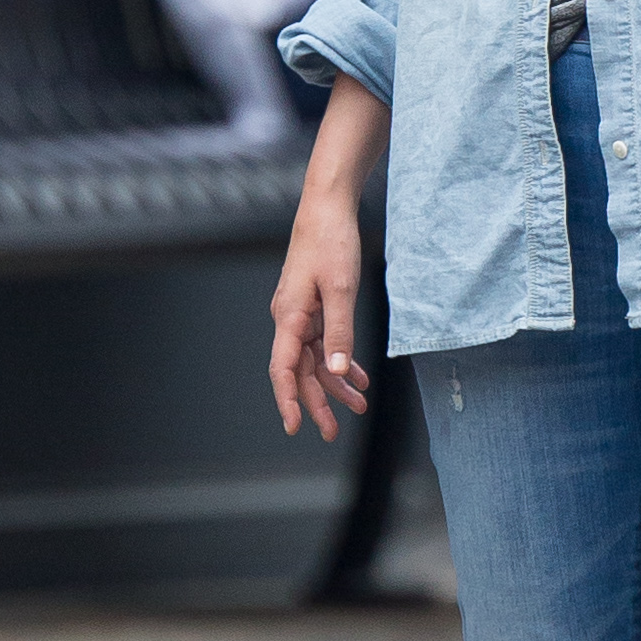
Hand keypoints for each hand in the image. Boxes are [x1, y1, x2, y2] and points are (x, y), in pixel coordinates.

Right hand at [269, 182, 372, 440]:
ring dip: (334, 384)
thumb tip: (336, 370)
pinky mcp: (314, 306)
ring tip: (357, 407)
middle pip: (300, 371)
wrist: (328, 208)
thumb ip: (340, 331)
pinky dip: (340, 360)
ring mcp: (301, 313)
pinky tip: (357, 376)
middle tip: (332, 432)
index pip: (284, 369)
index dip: (288, 400)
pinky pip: (325, 342)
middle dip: (317, 403)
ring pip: (315, 360)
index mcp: (289, 317)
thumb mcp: (341, 288)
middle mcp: (290, 319)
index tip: (295, 426)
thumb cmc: (330, 242)